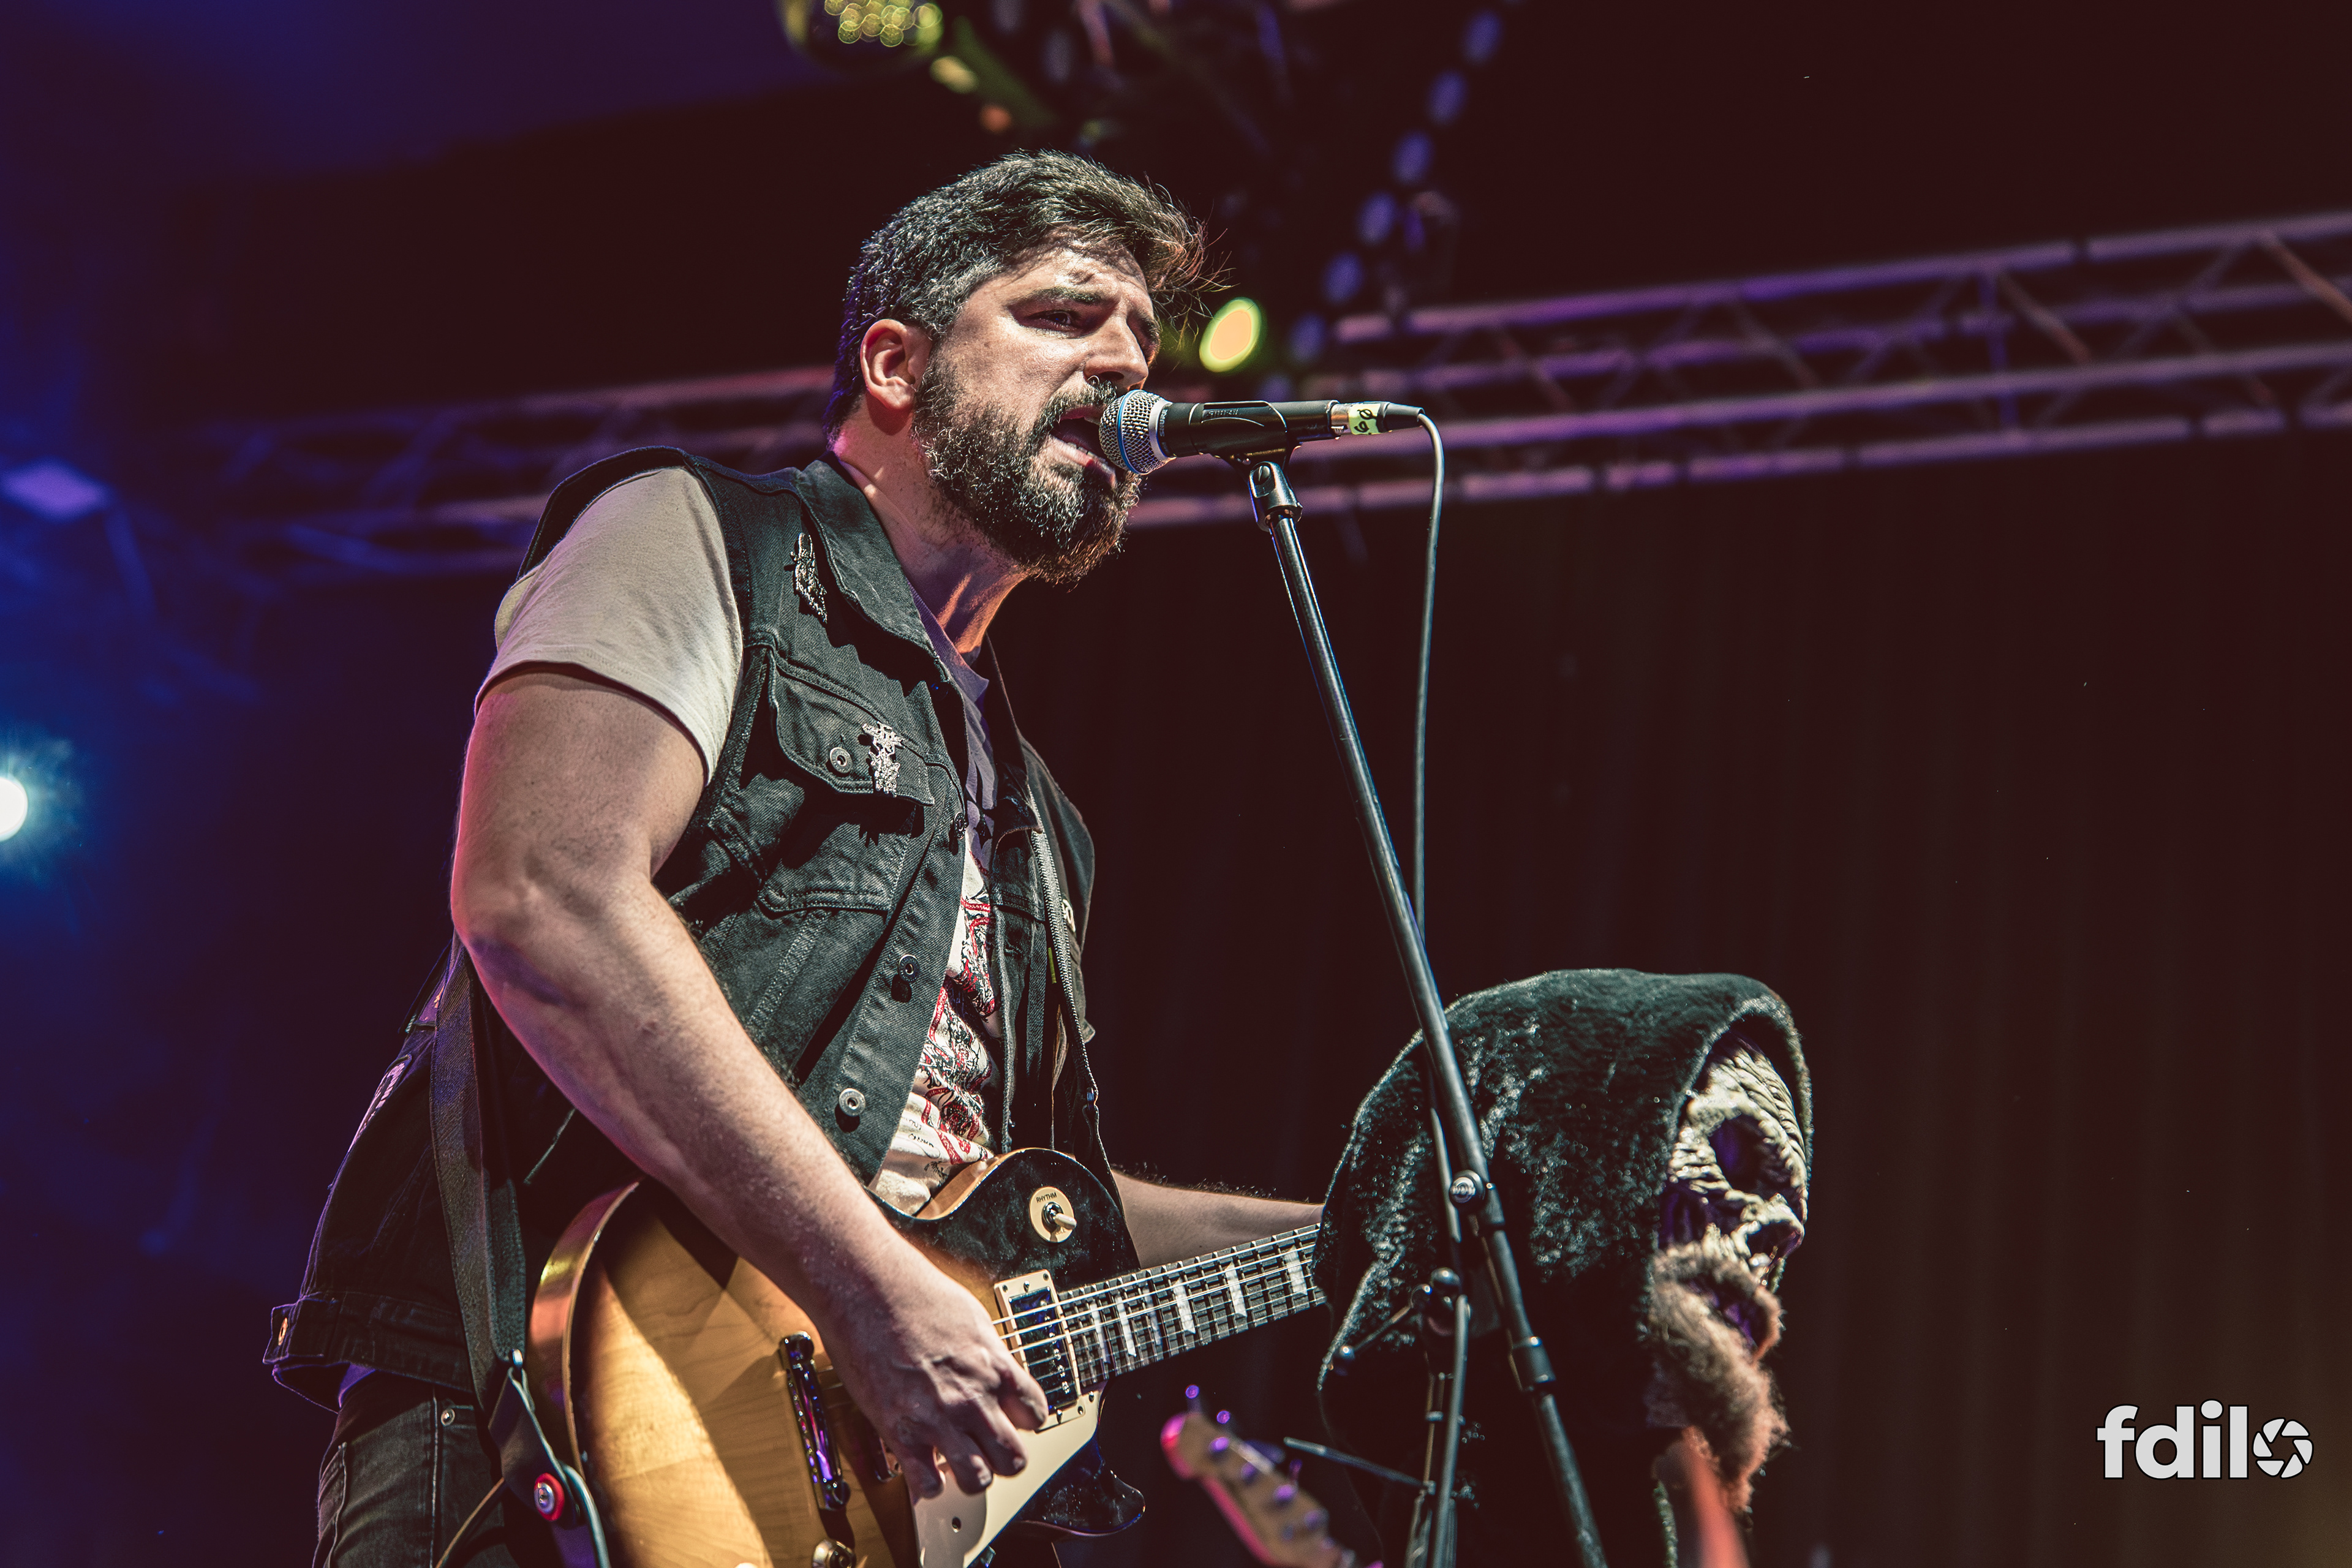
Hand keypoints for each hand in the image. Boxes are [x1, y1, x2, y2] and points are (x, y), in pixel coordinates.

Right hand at [822, 1246, 1049, 1498]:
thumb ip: (989, 1354)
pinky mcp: (901, 1433)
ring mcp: (938, 1419)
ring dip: (971, 1476)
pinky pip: (926, 1484)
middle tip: (990, 1450)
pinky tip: (925, 1468)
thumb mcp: (973, 1318)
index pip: (1036, 1415)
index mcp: (994, 1367)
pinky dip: (929, 1484)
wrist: (869, 1288)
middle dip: (1004, 1457)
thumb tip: (996, 1369)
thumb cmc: (915, 1293)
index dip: (1024, 1421)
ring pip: (977, 1480)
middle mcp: (972, 1398)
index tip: (1012, 1420)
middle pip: (1013, 1458)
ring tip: (960, 1464)